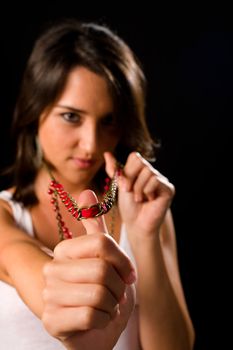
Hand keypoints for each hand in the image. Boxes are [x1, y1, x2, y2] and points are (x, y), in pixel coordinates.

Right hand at [42, 190, 135, 349]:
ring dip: (113, 304)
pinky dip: (104, 320)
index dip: (123, 261)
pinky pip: (91, 316)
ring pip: (99, 293)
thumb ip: (95, 227)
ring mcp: (49, 295)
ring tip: (107, 306)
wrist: (97, 330)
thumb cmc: (104, 292)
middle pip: (102, 269)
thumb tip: (87, 191)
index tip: (128, 274)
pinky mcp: (52, 321)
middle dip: (119, 287)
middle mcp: (51, 269)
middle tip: (117, 295)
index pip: (102, 242)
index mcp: (64, 250)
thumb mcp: (105, 258)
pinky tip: (99, 320)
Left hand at [105, 151, 174, 237]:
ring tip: (139, 199)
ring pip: (148, 172)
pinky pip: (155, 180)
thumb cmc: (129, 207)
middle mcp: (153, 174)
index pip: (135, 157)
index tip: (124, 186)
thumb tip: (106, 153)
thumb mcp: (119, 186)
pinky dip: (147, 191)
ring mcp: (162, 181)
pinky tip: (149, 200)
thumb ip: (115, 170)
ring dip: (138, 188)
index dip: (127, 171)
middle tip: (130, 192)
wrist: (136, 225)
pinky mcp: (169, 189)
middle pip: (141, 162)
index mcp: (142, 171)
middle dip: (131, 179)